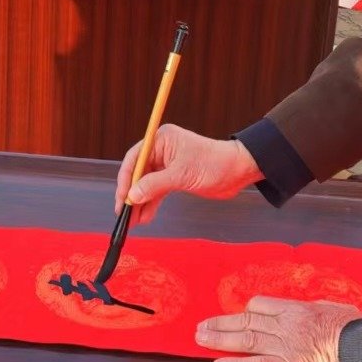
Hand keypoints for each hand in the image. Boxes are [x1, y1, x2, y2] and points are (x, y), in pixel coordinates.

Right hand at [114, 125, 259, 223]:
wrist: (238, 171)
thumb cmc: (214, 164)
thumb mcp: (182, 175)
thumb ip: (155, 185)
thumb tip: (133, 196)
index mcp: (161, 140)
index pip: (135, 159)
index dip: (126, 180)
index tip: (122, 199)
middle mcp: (161, 150)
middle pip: (138, 173)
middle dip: (131, 194)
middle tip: (124, 214)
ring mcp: (167, 164)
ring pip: (146, 184)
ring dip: (140, 202)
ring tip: (133, 221)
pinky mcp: (174, 177)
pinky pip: (157, 190)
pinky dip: (151, 203)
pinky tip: (145, 216)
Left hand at [196, 297, 361, 361]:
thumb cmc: (360, 333)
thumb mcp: (340, 310)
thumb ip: (322, 309)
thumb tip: (317, 309)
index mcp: (298, 310)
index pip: (261, 306)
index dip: (244, 312)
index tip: (233, 317)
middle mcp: (286, 325)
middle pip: (246, 321)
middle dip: (221, 323)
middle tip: (201, 326)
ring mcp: (286, 346)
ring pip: (244, 340)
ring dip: (219, 339)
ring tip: (200, 340)